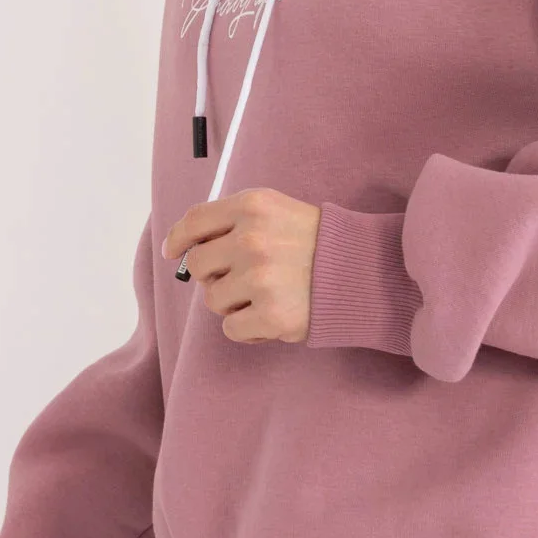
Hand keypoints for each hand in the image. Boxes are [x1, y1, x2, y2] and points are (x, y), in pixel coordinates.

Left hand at [161, 186, 321, 343]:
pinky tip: (272, 316)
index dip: (179, 238)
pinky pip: (232, 329)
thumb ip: (233, 221)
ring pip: (213, 300)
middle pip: (199, 265)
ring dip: (233, 304)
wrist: (364, 272)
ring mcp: (261, 278)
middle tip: (241, 279)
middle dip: (214, 276)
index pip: (195, 221)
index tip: (173, 251)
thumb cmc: (317, 243)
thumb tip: (181, 248)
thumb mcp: (277, 211)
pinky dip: (249, 329)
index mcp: (253, 207)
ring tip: (266, 296)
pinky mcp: (272, 314)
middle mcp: (252, 239)